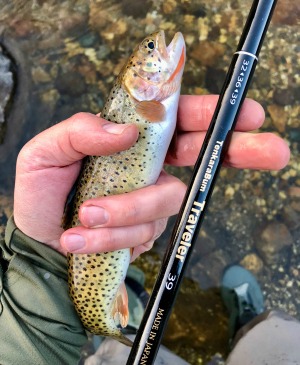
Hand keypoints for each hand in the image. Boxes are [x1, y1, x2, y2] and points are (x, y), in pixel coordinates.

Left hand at [13, 96, 289, 258]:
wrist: (40, 242)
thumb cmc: (42, 193)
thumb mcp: (45, 152)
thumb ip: (79, 131)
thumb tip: (125, 130)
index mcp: (130, 140)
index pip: (176, 120)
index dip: (210, 115)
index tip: (246, 114)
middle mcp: (147, 167)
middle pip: (202, 155)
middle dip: (237, 151)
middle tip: (272, 151)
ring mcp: (148, 200)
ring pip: (164, 200)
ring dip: (127, 208)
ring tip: (86, 214)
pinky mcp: (144, 231)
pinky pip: (142, 233)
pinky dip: (111, 236)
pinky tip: (80, 238)